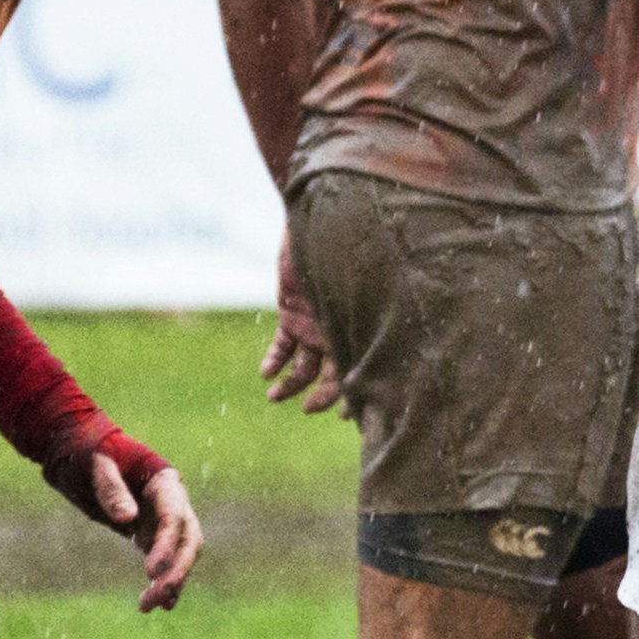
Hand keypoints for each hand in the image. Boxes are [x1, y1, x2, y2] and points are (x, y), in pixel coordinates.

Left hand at [60, 448, 202, 610]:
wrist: (76, 452)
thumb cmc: (86, 453)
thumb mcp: (94, 466)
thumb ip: (111, 489)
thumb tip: (128, 520)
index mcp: (164, 482)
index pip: (174, 517)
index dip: (167, 545)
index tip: (151, 571)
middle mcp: (171, 503)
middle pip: (188, 541)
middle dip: (176, 570)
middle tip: (157, 595)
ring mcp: (162, 520)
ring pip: (179, 556)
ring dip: (169, 581)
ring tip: (147, 606)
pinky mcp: (148, 533)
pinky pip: (163, 561)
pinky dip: (162, 581)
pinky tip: (157, 604)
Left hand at [257, 239, 344, 411]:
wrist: (321, 222)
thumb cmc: (348, 253)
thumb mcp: (355, 292)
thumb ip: (357, 322)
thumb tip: (372, 358)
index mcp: (360, 331)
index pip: (360, 373)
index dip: (354, 396)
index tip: (346, 416)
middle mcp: (337, 333)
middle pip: (331, 376)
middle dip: (320, 397)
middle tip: (307, 409)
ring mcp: (313, 325)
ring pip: (303, 367)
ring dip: (291, 385)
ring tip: (275, 396)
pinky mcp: (290, 313)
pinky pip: (282, 346)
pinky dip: (274, 361)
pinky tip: (266, 374)